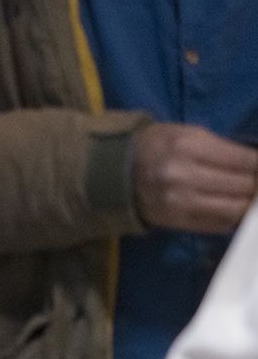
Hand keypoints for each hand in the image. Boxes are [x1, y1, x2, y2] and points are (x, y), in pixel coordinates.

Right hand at [131, 123, 256, 234]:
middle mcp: (184, 175)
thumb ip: (224, 149)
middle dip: (255, 185)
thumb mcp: (188, 134)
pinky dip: (230, 218)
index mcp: (188, 146)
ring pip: (236, 209)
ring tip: (245, 197)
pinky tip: (227, 208)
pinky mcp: (177, 221)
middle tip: (252, 184)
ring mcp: (180, 202)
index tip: (257, 168)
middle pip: (244, 186)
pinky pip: (220, 224)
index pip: (246, 160)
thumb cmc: (157, 146)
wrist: (115, 172)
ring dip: (247, 204)